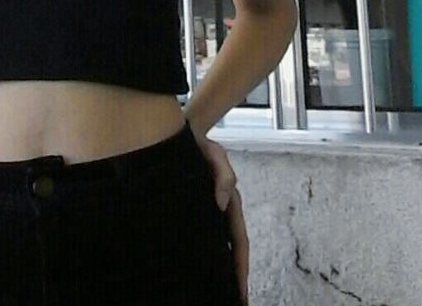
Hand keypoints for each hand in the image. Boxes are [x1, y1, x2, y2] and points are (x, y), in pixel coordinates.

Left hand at [192, 129, 248, 305]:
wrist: (180, 132)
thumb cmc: (200, 143)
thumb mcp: (214, 153)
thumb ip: (223, 174)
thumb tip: (221, 204)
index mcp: (229, 203)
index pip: (239, 241)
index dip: (240, 266)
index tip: (240, 288)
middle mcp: (221, 210)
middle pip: (231, 250)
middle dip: (235, 276)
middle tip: (235, 299)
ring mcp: (208, 210)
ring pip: (216, 246)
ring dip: (220, 269)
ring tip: (219, 293)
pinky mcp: (193, 208)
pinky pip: (202, 235)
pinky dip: (204, 254)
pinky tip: (196, 269)